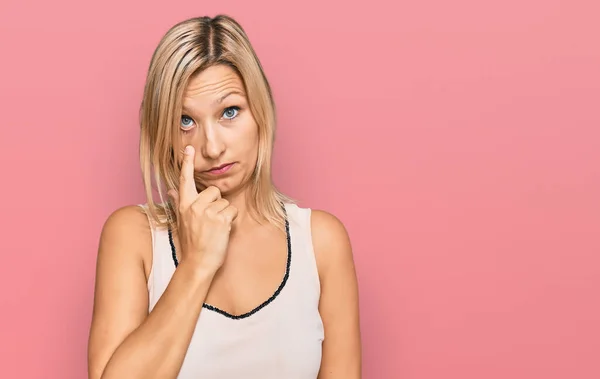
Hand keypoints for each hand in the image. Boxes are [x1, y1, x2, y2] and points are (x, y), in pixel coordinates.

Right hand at [168, 145, 237, 270]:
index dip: (187, 163)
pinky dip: (231, 220)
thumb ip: (177, 203)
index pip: (185, 180)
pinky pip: (232, 211)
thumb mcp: (181, 221)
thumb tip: (171, 190)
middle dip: (216, 203)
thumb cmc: (191, 243)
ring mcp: (207, 212)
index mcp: (184, 205)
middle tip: (210, 221)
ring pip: (225, 202)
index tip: (188, 148)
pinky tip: (222, 231)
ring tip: (215, 228)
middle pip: (213, 191)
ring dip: (224, 214)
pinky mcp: (220, 220)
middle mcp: (194, 206)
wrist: (198, 263)